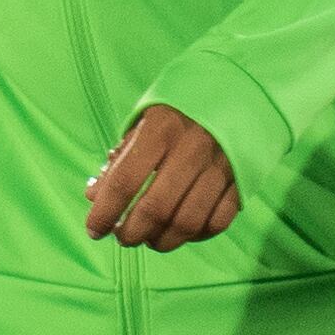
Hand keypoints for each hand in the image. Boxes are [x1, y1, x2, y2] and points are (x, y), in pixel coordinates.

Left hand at [86, 104, 241, 249]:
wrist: (238, 94)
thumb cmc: (180, 114)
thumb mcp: (145, 124)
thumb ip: (119, 161)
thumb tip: (94, 197)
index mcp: (161, 129)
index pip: (124, 182)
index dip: (105, 213)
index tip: (95, 230)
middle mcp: (192, 148)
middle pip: (155, 208)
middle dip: (132, 233)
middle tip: (123, 238)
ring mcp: (220, 167)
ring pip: (187, 222)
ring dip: (163, 241)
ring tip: (150, 240)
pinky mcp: (241, 181)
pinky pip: (218, 222)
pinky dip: (196, 235)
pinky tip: (182, 232)